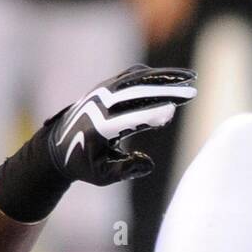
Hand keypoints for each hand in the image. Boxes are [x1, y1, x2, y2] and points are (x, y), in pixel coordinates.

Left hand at [48, 65, 196, 184]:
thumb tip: (148, 164)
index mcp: (99, 128)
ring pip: (138, 79)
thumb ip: (125, 170)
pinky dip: (155, 74)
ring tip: (191, 77)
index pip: (129, 118)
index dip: (150, 115)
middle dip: (166, 92)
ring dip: (165, 77)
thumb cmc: (85, 165)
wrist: (58, 145)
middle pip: (137, 93)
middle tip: (192, 93)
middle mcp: (100, 105)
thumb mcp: (102, 177)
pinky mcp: (108, 85)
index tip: (172, 111)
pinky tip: (174, 77)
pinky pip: (134, 75)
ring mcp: (103, 91)